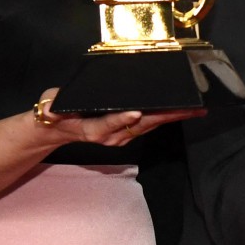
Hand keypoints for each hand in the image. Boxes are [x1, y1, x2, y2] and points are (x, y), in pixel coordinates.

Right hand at [35, 90, 199, 146]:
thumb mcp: (49, 108)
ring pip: (150, 126)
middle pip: (141, 125)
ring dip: (173, 118)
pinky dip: (167, 117)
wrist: (59, 128)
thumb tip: (49, 110)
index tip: (137, 112)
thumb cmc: (56, 113)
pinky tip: (183, 111)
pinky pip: (150, 125)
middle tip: (190, 108)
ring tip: (195, 109)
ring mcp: (122, 136)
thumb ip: (50, 108)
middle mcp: (111, 136)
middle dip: (166, 117)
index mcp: (94, 129)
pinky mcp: (128, 133)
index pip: (110, 124)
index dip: (123, 119)